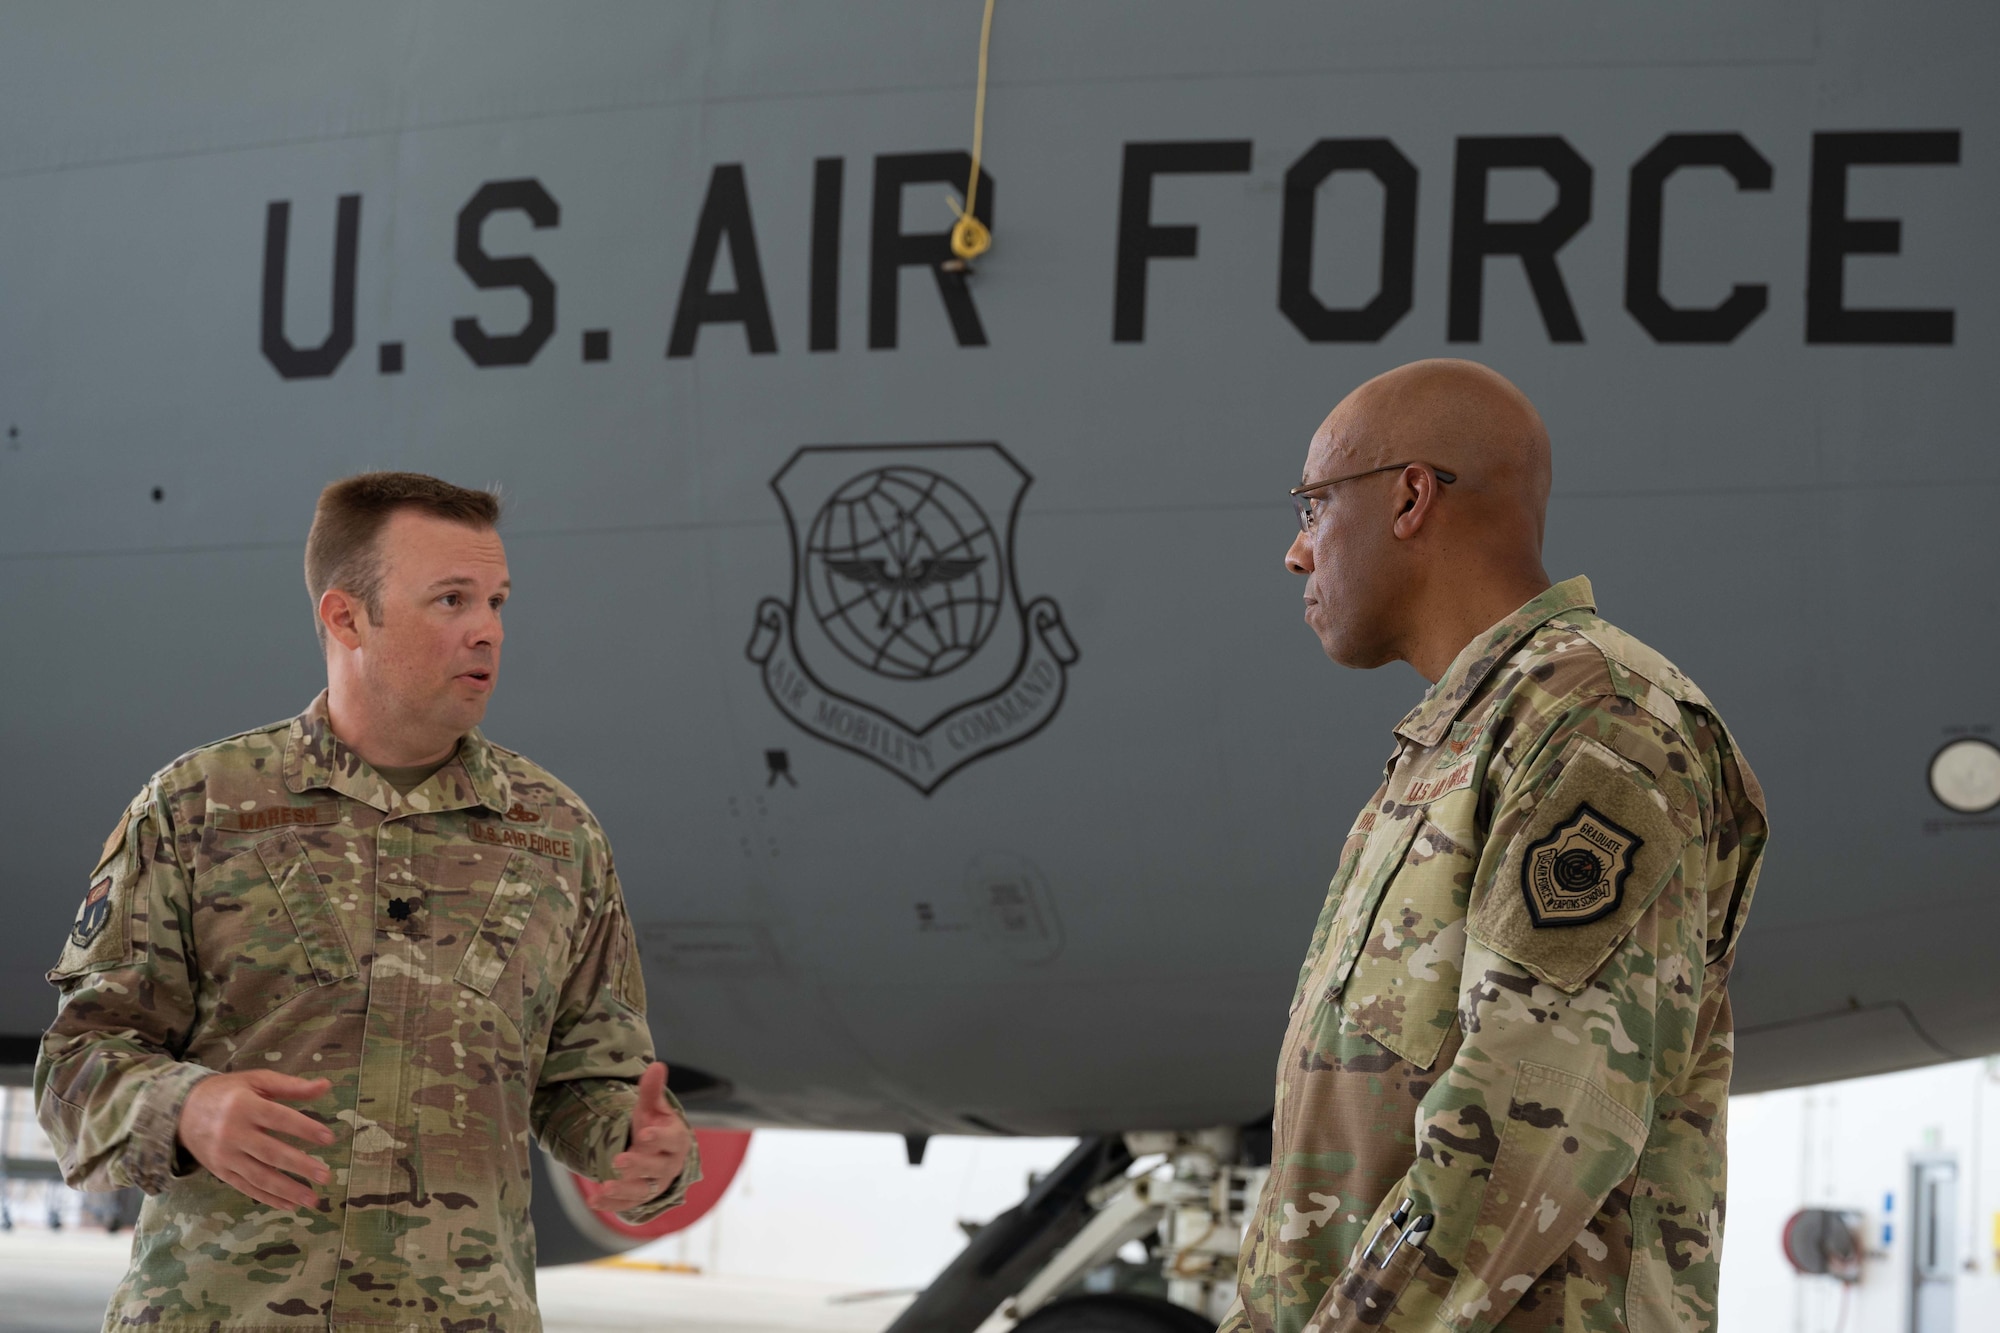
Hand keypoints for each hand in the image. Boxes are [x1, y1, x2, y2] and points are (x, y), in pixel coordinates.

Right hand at [177, 1070, 333, 1209]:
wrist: (182, 1110)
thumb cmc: (228, 1092)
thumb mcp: (257, 1081)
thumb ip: (291, 1086)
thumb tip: (326, 1086)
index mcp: (244, 1106)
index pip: (279, 1119)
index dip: (304, 1128)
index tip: (329, 1138)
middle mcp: (233, 1133)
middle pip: (270, 1152)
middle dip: (299, 1166)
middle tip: (326, 1176)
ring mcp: (225, 1156)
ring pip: (259, 1176)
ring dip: (287, 1190)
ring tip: (313, 1199)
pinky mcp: (220, 1172)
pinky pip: (246, 1188)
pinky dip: (268, 1198)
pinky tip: (290, 1205)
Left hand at [597, 1061, 691, 1211]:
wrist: (658, 1154)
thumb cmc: (656, 1126)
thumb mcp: (653, 1108)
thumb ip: (652, 1090)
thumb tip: (656, 1065)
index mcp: (676, 1141)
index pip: (671, 1141)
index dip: (659, 1138)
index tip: (644, 1135)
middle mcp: (668, 1166)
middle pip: (656, 1169)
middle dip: (638, 1166)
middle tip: (618, 1161)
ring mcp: (654, 1185)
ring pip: (642, 1191)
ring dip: (624, 1191)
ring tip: (605, 1187)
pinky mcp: (640, 1198)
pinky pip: (626, 1205)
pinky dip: (611, 1205)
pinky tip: (594, 1201)